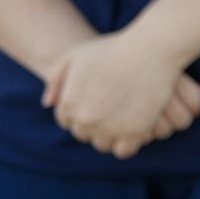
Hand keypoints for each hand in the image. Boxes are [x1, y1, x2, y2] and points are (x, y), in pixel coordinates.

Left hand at [41, 31, 199, 159]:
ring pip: (103, 144)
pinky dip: (128, 143)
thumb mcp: (76, 55)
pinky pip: (124, 150)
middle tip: (113, 109)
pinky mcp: (134, 132)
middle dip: (95, 124)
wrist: (151, 48)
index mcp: (69, 103)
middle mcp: (85, 119)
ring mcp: (109, 127)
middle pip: (85, 134)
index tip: (97, 101)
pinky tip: (135, 129)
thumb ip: (56, 78)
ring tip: (124, 118)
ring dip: (110, 135)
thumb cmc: (115, 48)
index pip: (68, 121)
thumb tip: (48, 104)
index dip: (82, 112)